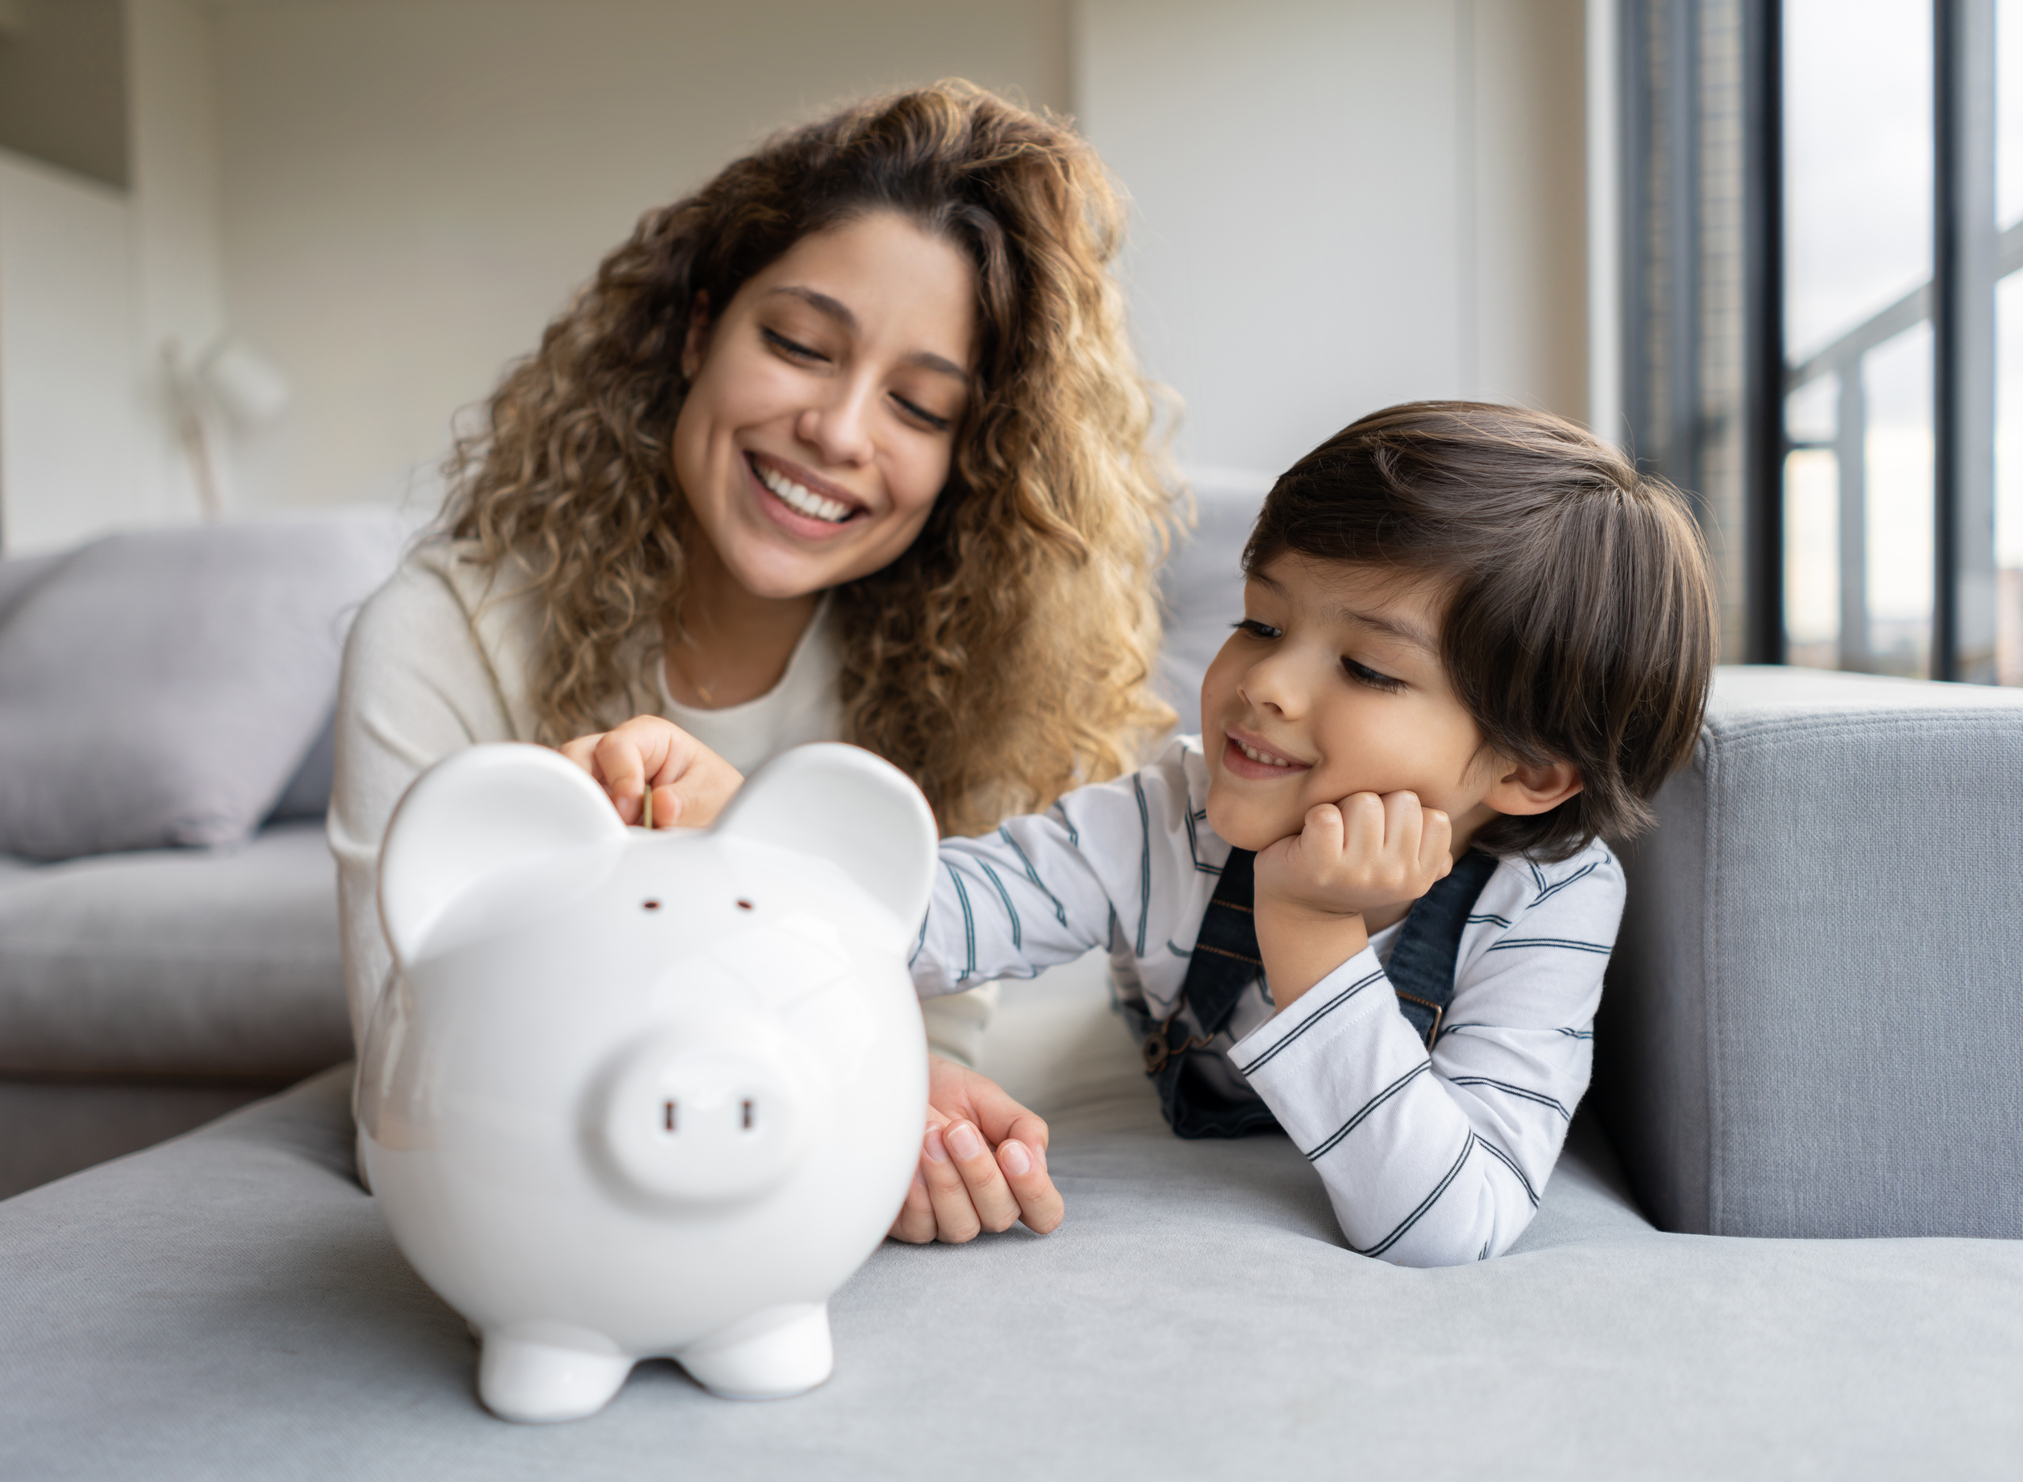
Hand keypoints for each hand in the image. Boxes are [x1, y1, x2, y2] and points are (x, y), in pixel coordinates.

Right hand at [557, 715, 743, 828]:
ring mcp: (599, 776)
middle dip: (586, 792)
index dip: (619, 778)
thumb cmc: (713, 795)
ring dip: (580, 810)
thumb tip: (661, 807)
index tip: (630, 810)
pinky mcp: (593, 801)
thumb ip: (687, 802)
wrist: (714, 815)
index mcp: (648, 735)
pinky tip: (597, 841)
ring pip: (566, 783)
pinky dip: (579, 824)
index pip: (615, 746)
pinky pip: (570, 808)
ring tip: (605, 835)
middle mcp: (617, 750)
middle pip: (575, 756)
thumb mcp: (711, 796)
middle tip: (608, 826)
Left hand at [889, 1055, 1063, 1243]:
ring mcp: (945, 1220)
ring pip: (961, 1227)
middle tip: (959, 1129)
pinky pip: (921, 1226)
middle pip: (1000, 1218)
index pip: (1045, 1212)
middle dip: (980, 1173)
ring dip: (947, 1181)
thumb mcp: (987, 1098)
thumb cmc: (943, 1094)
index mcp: (1013, 1181)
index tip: (1012, 1150)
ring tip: (931, 1136)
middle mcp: (982, 1208)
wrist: (893, 1084)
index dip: (1035, 1190)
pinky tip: (912, 1158)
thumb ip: (1021, 1125)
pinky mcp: (908, 1224)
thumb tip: (1035, 1156)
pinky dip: (917, 1191)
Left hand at [1252, 791, 1452, 1005]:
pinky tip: (1312, 834)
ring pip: (1365, 801)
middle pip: (1403, 800)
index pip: (1436, 817)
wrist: (1302, 910)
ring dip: (1346, 807)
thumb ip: (1429, 854)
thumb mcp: (1400, 872)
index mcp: (1420, 878)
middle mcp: (1393, 877)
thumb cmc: (1354, 875)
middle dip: (1379, 805)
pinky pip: (1326, 814)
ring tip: (1336, 830)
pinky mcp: (1319, 864)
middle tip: (1357, 829)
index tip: (1385, 832)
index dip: (1407, 815)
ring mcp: (1357, 872)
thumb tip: (1445, 845)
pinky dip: (1316, 814)